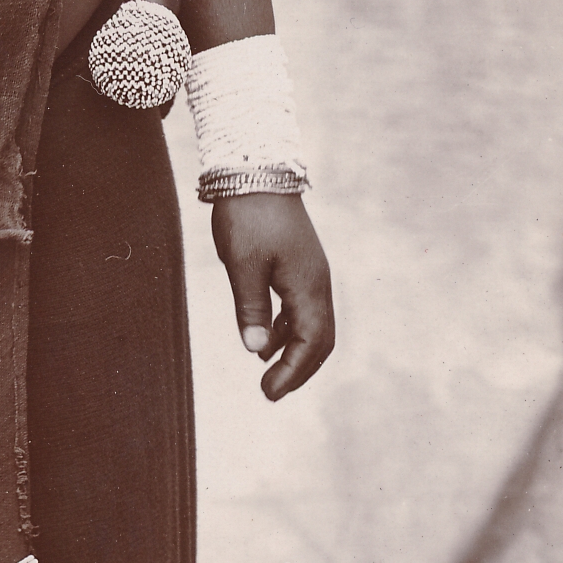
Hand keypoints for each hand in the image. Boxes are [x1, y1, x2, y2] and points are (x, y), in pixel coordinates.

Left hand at [211, 193, 333, 399]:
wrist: (256, 168)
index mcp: (308, 285)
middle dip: (299, 369)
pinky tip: (265, 339)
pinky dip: (287, 329)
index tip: (269, 393)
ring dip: (294, 351)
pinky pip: (301, 307)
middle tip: (270, 392)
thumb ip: (250, 307)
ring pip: (312, 324)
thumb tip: (254, 351)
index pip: (311, 343)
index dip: (293, 372)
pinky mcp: (299, 264)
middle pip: (319, 339)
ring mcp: (311, 272)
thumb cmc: (248, 215)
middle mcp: (317, 283)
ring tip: (268, 373)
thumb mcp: (243, 264)